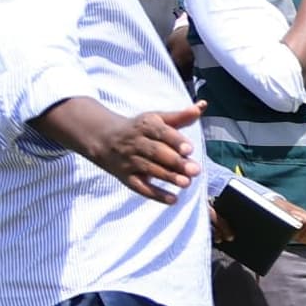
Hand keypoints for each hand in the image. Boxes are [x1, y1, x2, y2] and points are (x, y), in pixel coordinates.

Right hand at [35, 98, 203, 201]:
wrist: (102, 138)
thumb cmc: (138, 129)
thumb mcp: (156, 119)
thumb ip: (180, 116)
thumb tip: (203, 106)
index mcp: (145, 126)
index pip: (161, 133)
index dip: (175, 141)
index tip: (189, 150)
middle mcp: (135, 143)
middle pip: (156, 152)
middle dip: (176, 162)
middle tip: (195, 170)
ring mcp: (129, 161)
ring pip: (149, 169)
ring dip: (168, 177)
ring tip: (187, 183)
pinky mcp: (125, 177)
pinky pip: (140, 187)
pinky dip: (156, 195)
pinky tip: (173, 200)